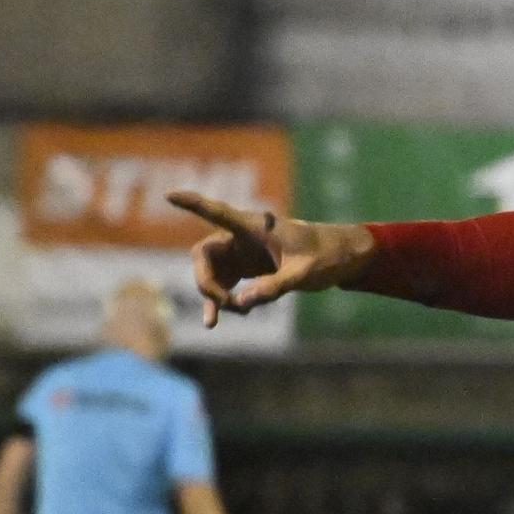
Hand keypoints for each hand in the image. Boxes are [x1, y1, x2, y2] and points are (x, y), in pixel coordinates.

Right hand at [166, 190, 374, 326]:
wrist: (343, 258)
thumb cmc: (328, 256)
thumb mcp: (304, 273)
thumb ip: (275, 286)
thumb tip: (240, 302)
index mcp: (256, 226)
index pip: (218, 211)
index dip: (193, 203)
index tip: (169, 194)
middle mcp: (242, 237)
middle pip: (203, 254)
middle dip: (205, 280)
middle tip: (226, 302)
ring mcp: (241, 253)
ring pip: (210, 273)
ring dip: (214, 295)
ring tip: (237, 312)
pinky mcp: (246, 269)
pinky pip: (222, 284)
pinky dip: (222, 301)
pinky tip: (221, 320)